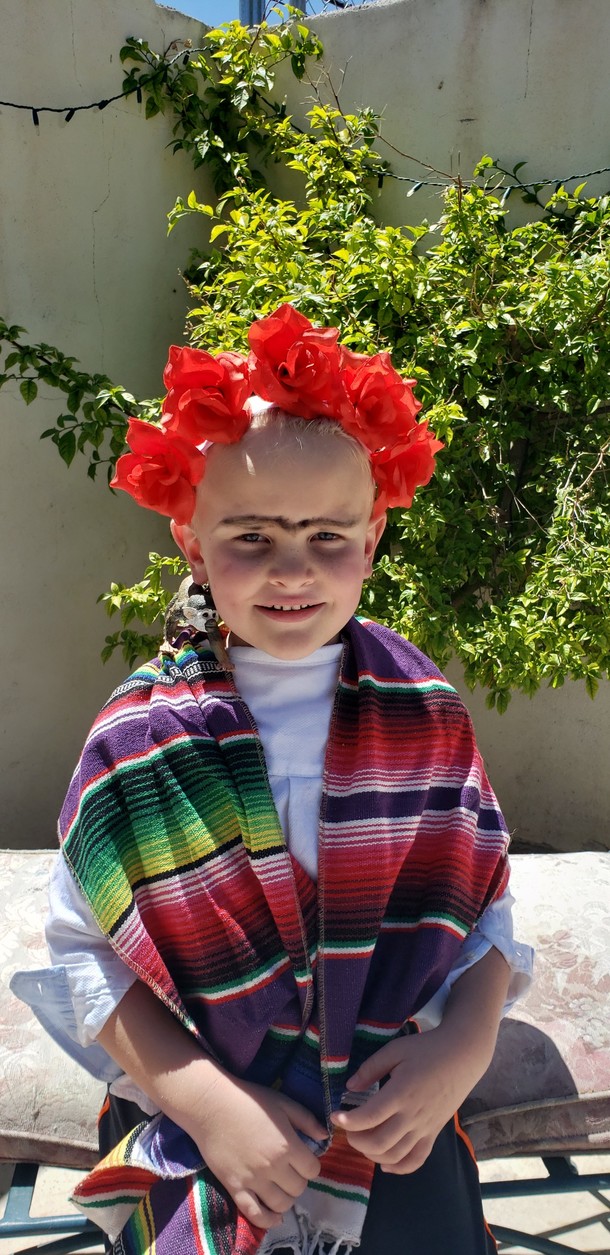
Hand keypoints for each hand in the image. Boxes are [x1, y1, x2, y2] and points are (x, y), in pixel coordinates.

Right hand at [188, 1073, 326, 1229]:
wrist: (211, 1105)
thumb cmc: (249, 1100)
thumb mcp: (283, 1103)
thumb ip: (306, 1119)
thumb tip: (325, 1136)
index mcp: (287, 1145)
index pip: (312, 1169)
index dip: (310, 1165)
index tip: (303, 1159)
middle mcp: (273, 1166)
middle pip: (298, 1188)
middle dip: (298, 1180)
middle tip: (290, 1172)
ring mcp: (253, 1179)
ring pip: (281, 1204)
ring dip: (286, 1199)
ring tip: (281, 1188)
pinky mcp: (235, 1187)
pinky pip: (255, 1214)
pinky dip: (268, 1220)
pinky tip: (274, 1216)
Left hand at [330, 1027, 483, 1174]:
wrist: (463, 1055)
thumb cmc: (427, 1049)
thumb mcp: (395, 1050)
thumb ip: (371, 1069)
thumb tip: (349, 1087)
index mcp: (401, 1093)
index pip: (369, 1117)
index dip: (348, 1121)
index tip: (335, 1116)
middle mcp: (412, 1116)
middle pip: (379, 1142)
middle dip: (356, 1140)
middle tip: (347, 1128)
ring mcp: (425, 1128)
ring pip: (395, 1155)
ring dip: (372, 1154)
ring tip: (362, 1140)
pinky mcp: (434, 1133)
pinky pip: (417, 1160)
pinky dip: (399, 1167)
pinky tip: (384, 1164)